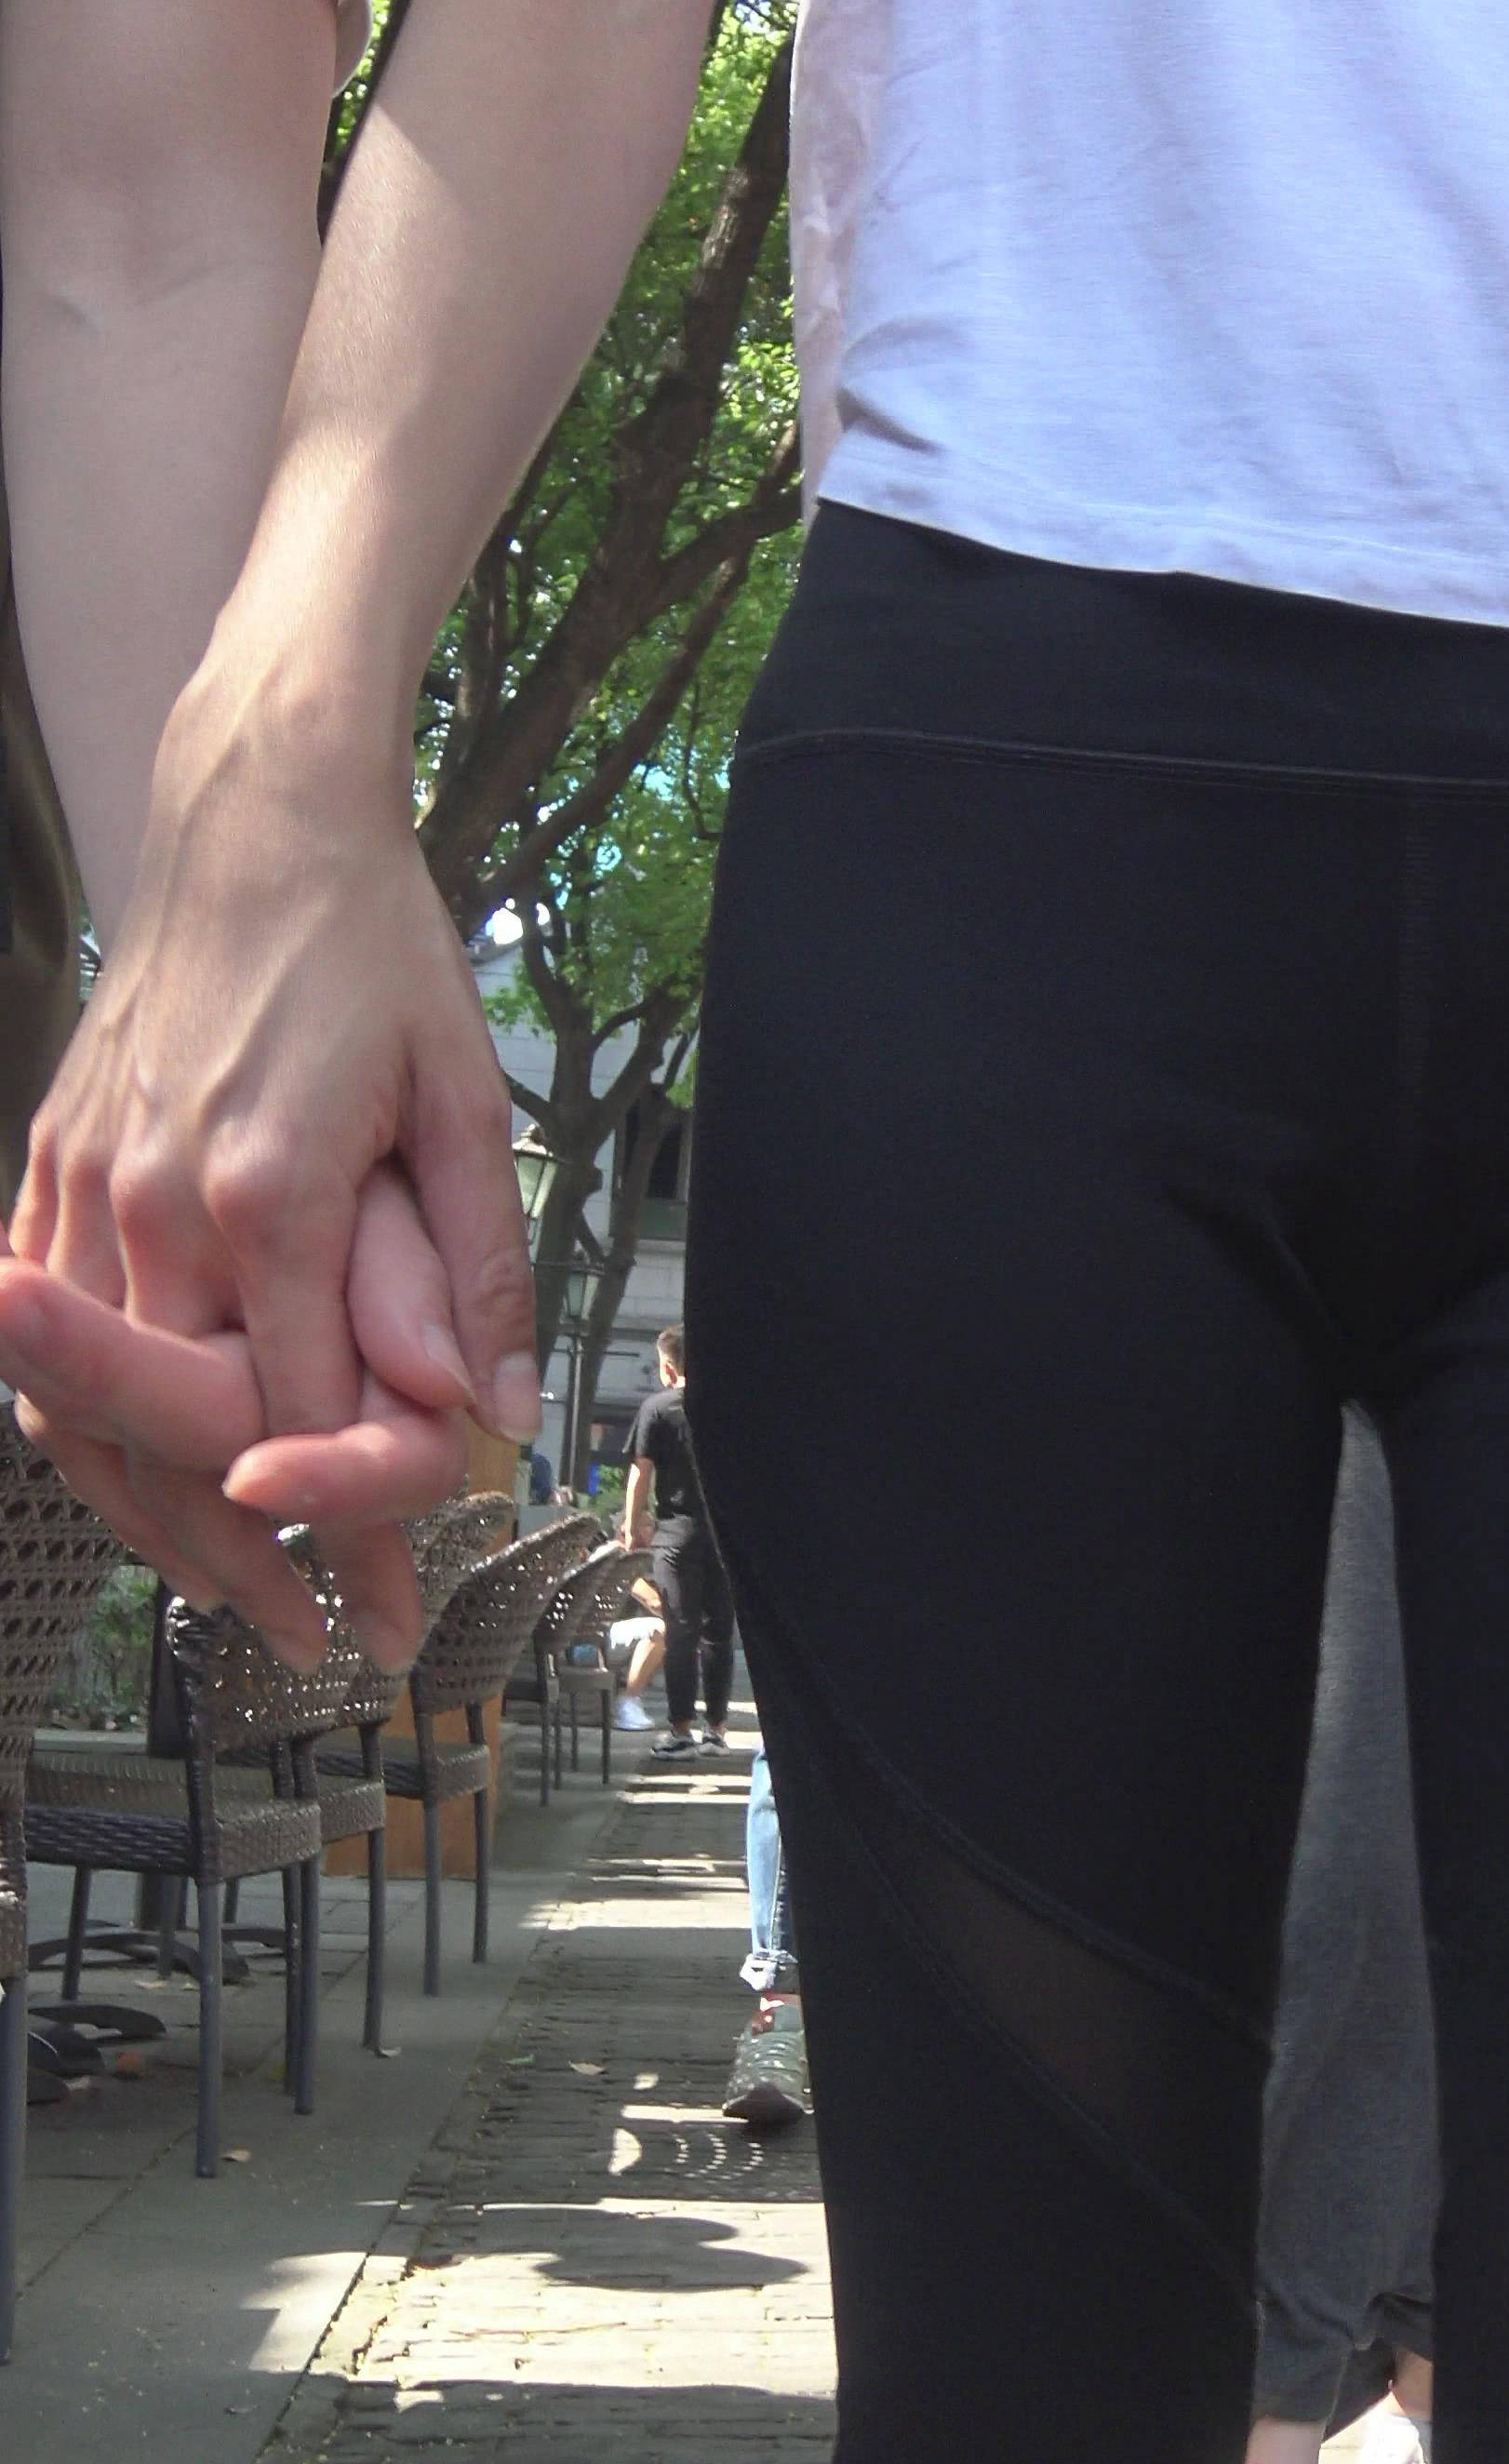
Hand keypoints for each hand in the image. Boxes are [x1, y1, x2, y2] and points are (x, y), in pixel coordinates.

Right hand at [7, 684, 537, 1654]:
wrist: (252, 824)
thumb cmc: (372, 950)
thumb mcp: (467, 1098)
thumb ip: (480, 1264)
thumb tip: (508, 1409)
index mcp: (272, 1191)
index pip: (301, 1417)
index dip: (352, 1533)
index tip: (395, 1610)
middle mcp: (157, 1203)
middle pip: (180, 1448)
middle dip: (252, 1566)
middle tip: (325, 1639)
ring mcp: (84, 1186)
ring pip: (87, 1416)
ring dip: (159, 1529)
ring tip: (240, 1597)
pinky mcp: (49, 1164)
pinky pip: (41, 1344)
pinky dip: (83, 1437)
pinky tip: (141, 1491)